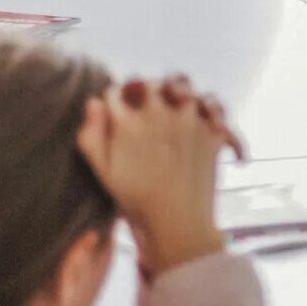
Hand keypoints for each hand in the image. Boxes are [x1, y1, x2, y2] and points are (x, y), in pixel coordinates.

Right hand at [76, 74, 243, 277]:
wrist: (176, 222)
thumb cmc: (135, 200)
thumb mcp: (103, 172)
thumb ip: (91, 136)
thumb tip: (93, 103)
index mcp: (128, 120)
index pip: (117, 91)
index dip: (116, 99)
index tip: (118, 111)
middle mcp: (160, 111)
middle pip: (150, 82)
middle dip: (145, 89)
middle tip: (146, 104)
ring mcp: (189, 118)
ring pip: (183, 83)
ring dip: (177, 90)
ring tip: (175, 102)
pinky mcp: (213, 128)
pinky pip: (215, 103)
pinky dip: (211, 108)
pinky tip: (205, 118)